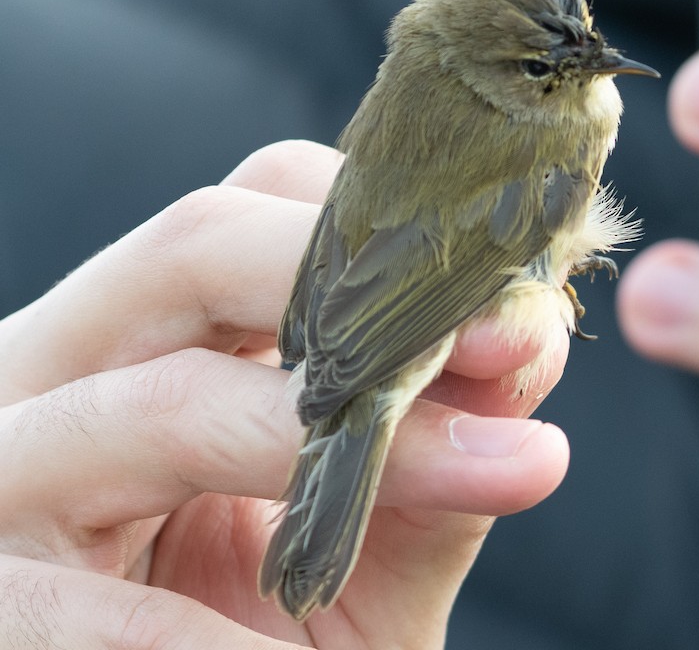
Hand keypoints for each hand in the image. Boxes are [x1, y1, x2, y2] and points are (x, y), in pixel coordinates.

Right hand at [0, 140, 569, 648]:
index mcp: (152, 343)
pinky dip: (217, 635)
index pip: (257, 210)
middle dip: (365, 281)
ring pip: (159, 402)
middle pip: (195, 247)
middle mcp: (62, 379)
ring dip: (333, 436)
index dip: (389, 233)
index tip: (520, 303)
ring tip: (492, 474)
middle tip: (511, 339)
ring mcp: (9, 483)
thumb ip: (434, 451)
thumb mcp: (371, 543)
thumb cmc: (273, 633)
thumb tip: (527, 344)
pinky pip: (96, 613)